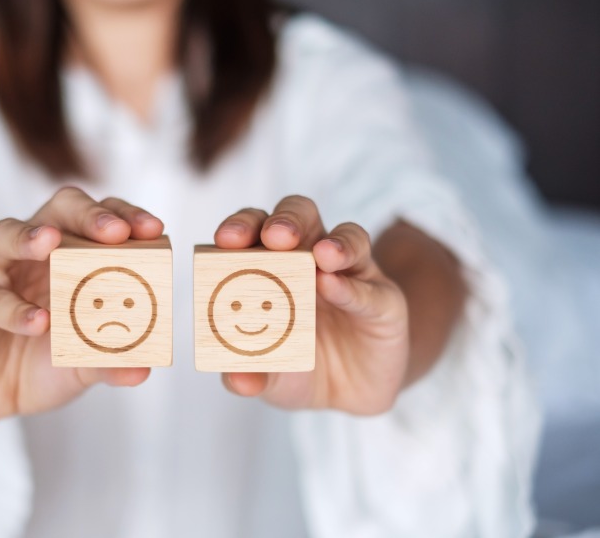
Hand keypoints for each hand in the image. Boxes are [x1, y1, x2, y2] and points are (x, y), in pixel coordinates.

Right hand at [0, 187, 163, 423]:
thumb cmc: (41, 361)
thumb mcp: (82, 364)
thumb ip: (111, 361)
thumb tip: (143, 368)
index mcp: (68, 255)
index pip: (98, 218)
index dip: (125, 216)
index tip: (154, 230)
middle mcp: (29, 252)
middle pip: (57, 210)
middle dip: (87, 214)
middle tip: (114, 231)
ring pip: (5, 234)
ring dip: (30, 236)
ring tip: (50, 242)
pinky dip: (10, 307)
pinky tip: (36, 321)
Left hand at [214, 196, 408, 414]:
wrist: (349, 394)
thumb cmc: (297, 367)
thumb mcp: (269, 376)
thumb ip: (249, 375)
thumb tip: (236, 380)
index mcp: (271, 264)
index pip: (255, 229)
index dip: (241, 226)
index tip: (225, 238)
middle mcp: (311, 258)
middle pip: (300, 216)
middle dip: (286, 220)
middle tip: (274, 236)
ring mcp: (351, 274)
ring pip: (347, 238)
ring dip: (333, 242)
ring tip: (320, 254)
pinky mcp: (384, 301)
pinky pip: (370, 288)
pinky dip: (352, 287)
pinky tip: (335, 288)